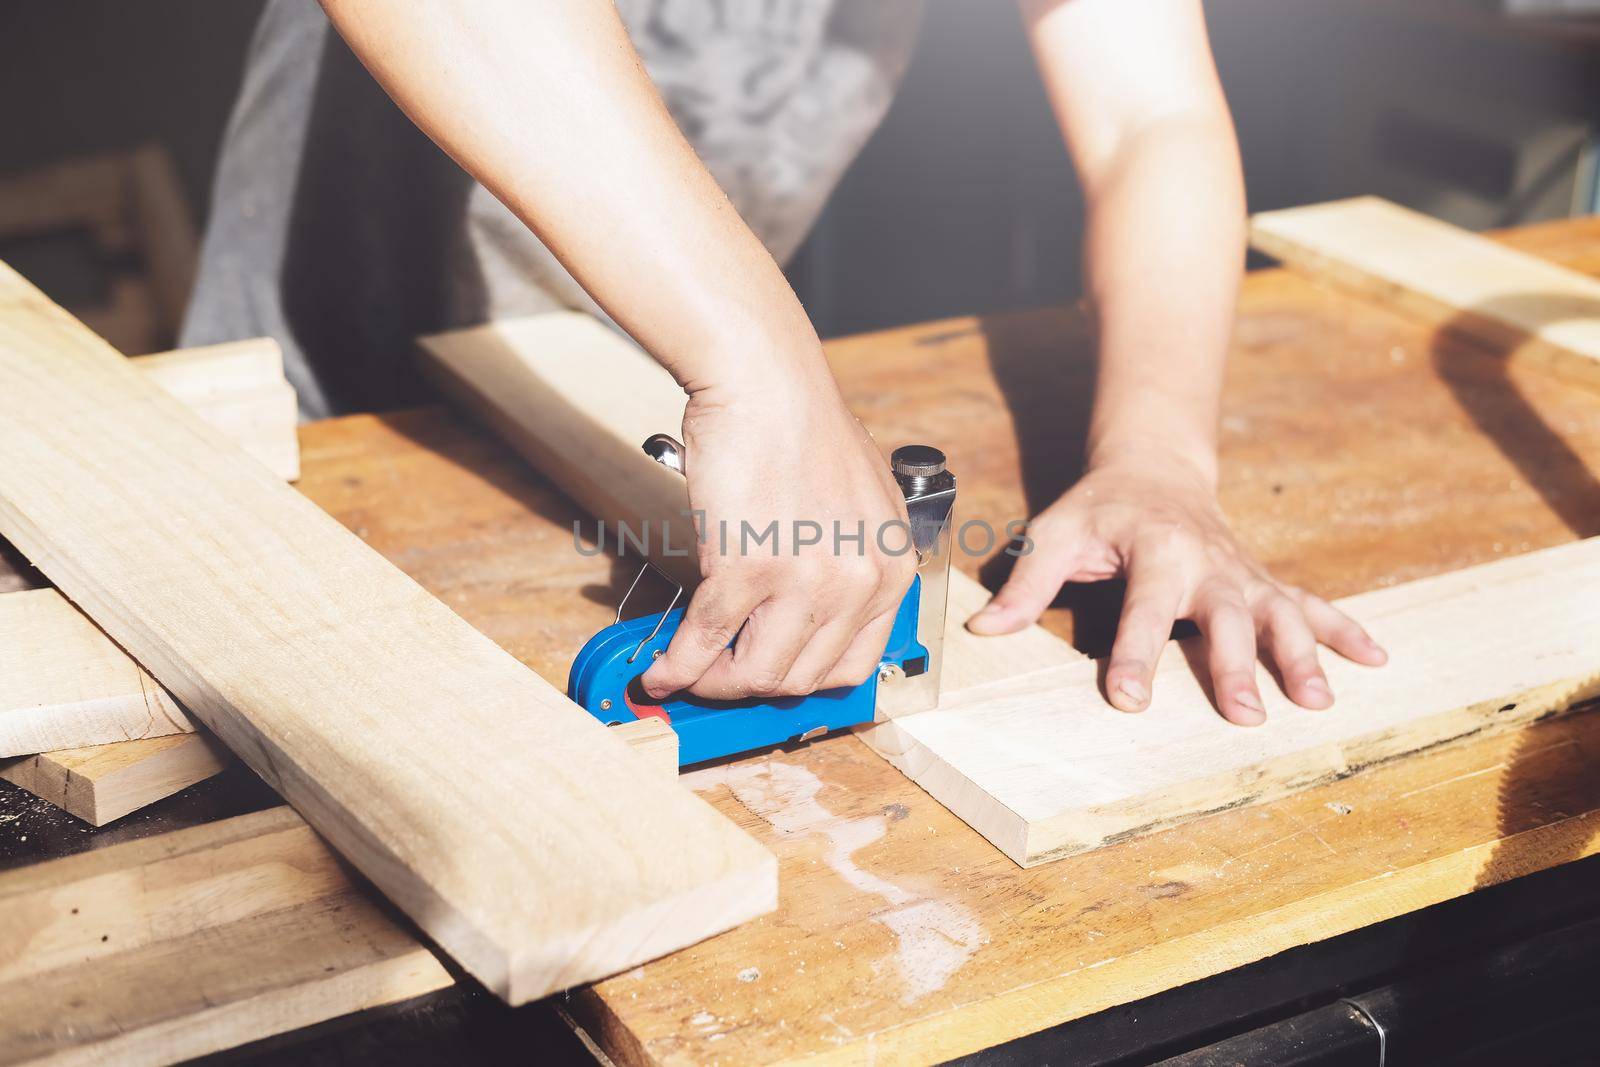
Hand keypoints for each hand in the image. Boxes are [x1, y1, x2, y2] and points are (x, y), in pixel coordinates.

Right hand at [640, 370, 915, 700]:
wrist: (765, 380)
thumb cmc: (802, 427)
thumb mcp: (859, 503)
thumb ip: (846, 563)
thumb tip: (806, 610)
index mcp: (890, 568)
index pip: (852, 665)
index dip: (801, 681)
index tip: (769, 678)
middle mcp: (859, 582)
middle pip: (801, 678)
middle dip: (750, 685)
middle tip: (716, 676)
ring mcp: (807, 579)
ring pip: (756, 672)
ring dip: (713, 683)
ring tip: (686, 674)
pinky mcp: (749, 566)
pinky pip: (708, 637)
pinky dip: (679, 663)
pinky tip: (662, 667)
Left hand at [966, 446, 1386, 724]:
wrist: (1153, 466)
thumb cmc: (1100, 508)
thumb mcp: (1055, 532)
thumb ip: (1026, 583)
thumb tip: (983, 631)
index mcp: (1154, 549)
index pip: (1143, 607)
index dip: (1133, 653)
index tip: (1127, 699)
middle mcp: (1207, 561)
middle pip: (1226, 616)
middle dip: (1236, 665)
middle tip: (1244, 716)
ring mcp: (1242, 572)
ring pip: (1280, 613)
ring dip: (1303, 655)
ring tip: (1319, 700)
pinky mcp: (1263, 579)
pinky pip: (1311, 602)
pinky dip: (1345, 628)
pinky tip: (1376, 658)